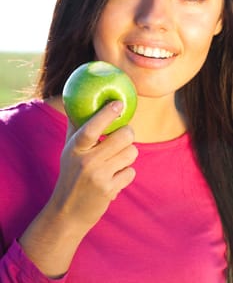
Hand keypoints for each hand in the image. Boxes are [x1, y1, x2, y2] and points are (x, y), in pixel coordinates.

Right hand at [51, 100, 137, 230]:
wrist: (67, 213)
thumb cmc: (70, 177)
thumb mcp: (68, 153)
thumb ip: (75, 129)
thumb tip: (78, 104)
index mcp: (75, 149)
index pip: (92, 127)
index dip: (107, 114)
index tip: (119, 103)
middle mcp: (86, 161)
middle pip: (123, 136)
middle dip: (128, 133)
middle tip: (125, 135)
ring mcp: (99, 176)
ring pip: (131, 153)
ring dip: (128, 155)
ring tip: (117, 160)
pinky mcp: (109, 190)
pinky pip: (131, 172)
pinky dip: (126, 174)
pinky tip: (114, 178)